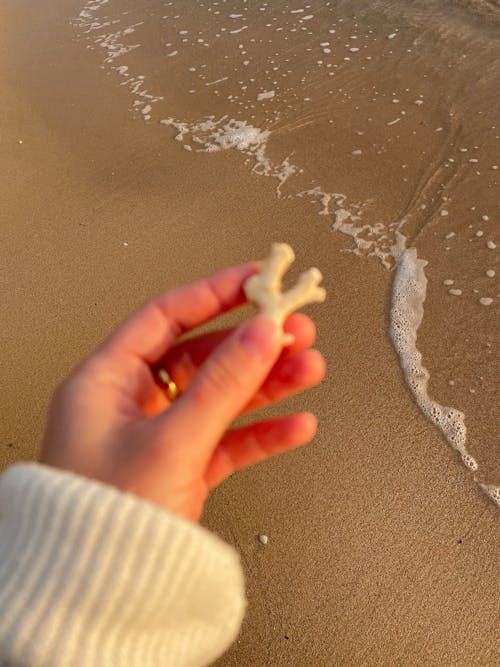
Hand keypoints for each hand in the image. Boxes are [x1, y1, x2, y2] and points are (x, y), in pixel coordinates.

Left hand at [40, 263, 325, 520]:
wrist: (100, 596)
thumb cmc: (103, 519)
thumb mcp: (170, 441)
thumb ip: (222, 385)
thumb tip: (261, 334)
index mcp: (106, 381)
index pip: (166, 317)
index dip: (213, 293)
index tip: (255, 279)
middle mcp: (131, 403)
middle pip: (202, 355)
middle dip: (252, 343)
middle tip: (295, 328)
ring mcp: (160, 435)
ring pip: (222, 396)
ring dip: (267, 383)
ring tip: (310, 368)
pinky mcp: (182, 468)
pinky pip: (229, 439)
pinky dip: (263, 432)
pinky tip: (297, 424)